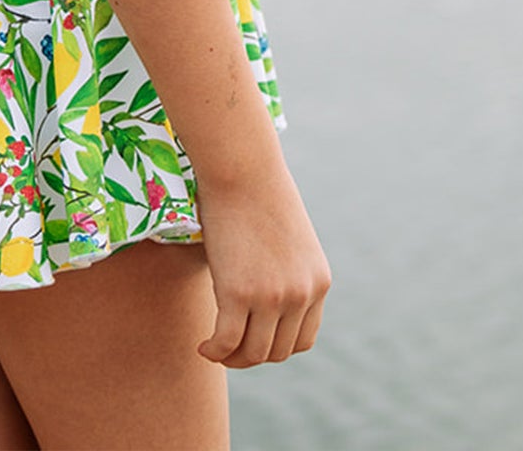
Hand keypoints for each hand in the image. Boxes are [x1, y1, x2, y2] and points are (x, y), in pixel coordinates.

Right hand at [194, 162, 331, 366]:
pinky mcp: (238, 293)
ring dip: (231, 357)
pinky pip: (225, 342)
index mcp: (319, 282)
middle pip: (277, 352)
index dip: (275, 346)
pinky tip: (203, 345)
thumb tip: (267, 303)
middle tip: (227, 344)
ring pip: (252, 353)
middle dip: (251, 354)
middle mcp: (301, 293)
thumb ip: (288, 272)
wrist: (242, 166)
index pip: (302, 340)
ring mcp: (272, 296)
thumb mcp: (289, 239)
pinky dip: (213, 350)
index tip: (252, 339)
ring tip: (214, 346)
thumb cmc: (259, 194)